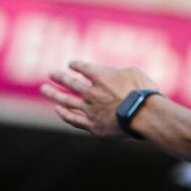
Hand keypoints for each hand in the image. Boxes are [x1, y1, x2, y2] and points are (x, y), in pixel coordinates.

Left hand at [41, 59, 159, 137]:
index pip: (83, 67)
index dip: (76, 65)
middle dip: (60, 77)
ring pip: (66, 100)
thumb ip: (118, 71)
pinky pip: (74, 119)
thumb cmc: (145, 92)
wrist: (146, 116)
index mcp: (101, 76)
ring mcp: (90, 110)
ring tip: (45, 89)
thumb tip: (111, 73)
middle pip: (71, 82)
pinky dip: (64, 114)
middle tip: (51, 73)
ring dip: (54, 94)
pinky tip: (57, 109)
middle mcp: (92, 92)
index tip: (71, 64)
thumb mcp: (134, 72)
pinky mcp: (93, 126)